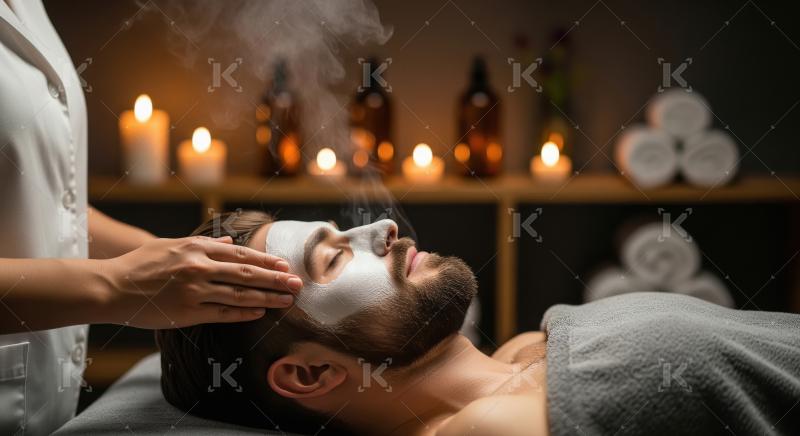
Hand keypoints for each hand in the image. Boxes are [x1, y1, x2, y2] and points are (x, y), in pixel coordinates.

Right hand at [102, 235, 302, 327]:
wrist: (112, 287)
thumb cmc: (141, 264)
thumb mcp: (172, 245)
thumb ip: (203, 243)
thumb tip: (229, 242)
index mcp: (196, 247)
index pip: (241, 253)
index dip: (266, 260)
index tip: (285, 266)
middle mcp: (199, 266)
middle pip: (247, 273)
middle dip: (276, 279)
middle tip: (297, 284)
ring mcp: (194, 290)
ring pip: (240, 294)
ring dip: (267, 298)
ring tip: (287, 301)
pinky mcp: (187, 311)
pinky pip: (223, 313)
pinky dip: (244, 313)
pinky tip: (260, 313)